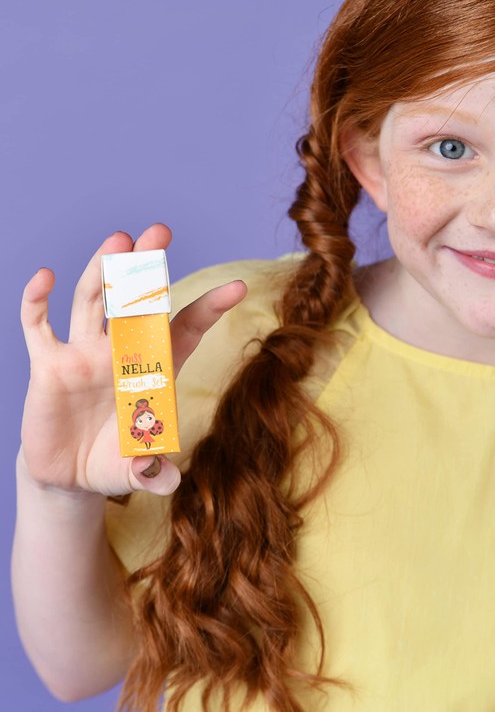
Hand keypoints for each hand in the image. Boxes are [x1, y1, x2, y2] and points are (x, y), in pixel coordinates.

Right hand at [19, 223, 246, 496]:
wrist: (70, 475)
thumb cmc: (114, 465)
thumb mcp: (136, 473)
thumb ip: (152, 473)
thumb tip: (168, 479)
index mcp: (154, 371)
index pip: (185, 331)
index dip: (210, 309)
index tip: (239, 287)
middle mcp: (121, 353)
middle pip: (137, 303)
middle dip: (146, 269)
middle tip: (159, 232)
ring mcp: (84, 355)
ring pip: (92, 303)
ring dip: (101, 273)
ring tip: (116, 240)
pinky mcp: (48, 366)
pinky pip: (39, 327)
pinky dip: (38, 303)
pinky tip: (46, 278)